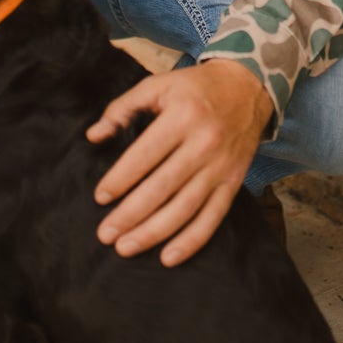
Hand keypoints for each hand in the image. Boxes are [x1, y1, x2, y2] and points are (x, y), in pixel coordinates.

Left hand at [85, 59, 274, 267]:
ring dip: (154, 233)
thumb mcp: (158, 85)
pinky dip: (191, 241)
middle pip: (162, 187)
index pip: (145, 155)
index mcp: (182, 116)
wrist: (248, 87)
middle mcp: (203, 143)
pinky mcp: (233, 182)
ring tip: (126, 247)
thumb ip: (122, 107)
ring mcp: (221, 166)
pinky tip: (168, 257)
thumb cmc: (195, 88)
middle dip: (130, 214)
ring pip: (184, 208)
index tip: (100, 197)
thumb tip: (94, 136)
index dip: (120, 179)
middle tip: (105, 234)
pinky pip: (213, 217)